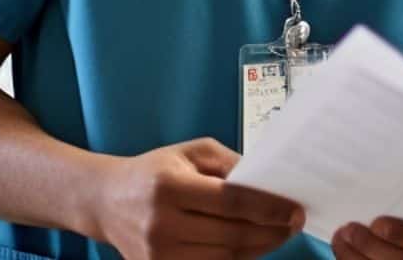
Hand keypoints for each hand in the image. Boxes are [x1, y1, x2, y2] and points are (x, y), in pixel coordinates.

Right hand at [90, 138, 301, 259]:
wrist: (105, 201)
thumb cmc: (155, 171)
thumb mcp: (192, 153)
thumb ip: (231, 164)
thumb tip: (269, 183)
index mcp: (169, 187)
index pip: (231, 202)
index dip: (269, 209)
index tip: (297, 211)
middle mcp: (161, 225)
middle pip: (231, 235)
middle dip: (271, 232)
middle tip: (295, 224)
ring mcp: (155, 255)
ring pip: (223, 258)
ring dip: (258, 248)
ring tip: (278, 234)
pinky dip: (234, 259)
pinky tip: (252, 246)